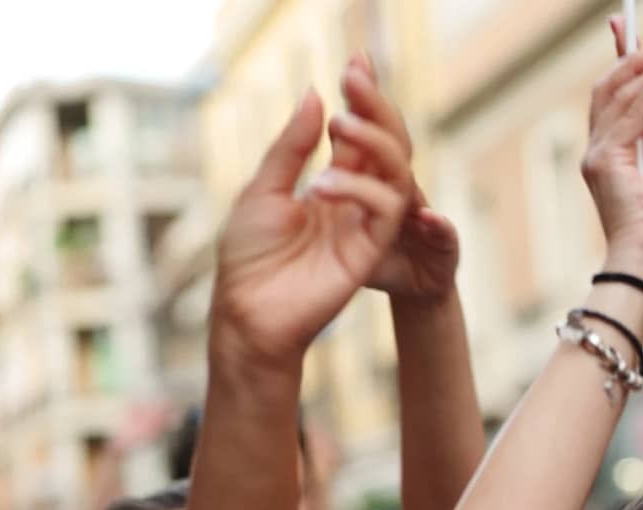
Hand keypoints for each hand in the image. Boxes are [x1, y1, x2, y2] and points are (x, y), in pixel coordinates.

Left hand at [210, 72, 412, 369]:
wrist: (248, 309)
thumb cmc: (250, 254)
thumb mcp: (265, 187)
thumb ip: (293, 146)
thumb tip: (316, 94)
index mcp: (332, 186)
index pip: (357, 138)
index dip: (360, 102)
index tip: (352, 67)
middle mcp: (354, 202)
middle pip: (383, 148)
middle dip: (375, 110)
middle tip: (356, 78)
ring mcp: (363, 225)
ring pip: (395, 174)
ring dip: (372, 144)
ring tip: (340, 125)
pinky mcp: (369, 251)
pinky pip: (386, 211)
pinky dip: (362, 190)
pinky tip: (325, 183)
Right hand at [582, 19, 642, 297]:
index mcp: (620, 153)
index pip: (619, 99)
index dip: (626, 65)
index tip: (638, 35)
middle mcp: (603, 150)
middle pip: (611, 89)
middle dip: (634, 57)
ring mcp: (600, 154)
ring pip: (616, 93)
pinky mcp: (605, 159)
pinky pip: (630, 111)